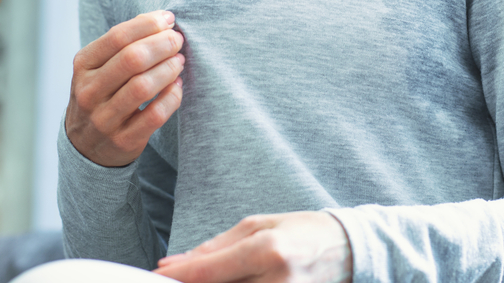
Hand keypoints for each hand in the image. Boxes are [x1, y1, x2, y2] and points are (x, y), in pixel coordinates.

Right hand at [65, 10, 184, 166]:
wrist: (85, 145)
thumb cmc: (101, 93)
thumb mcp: (99, 66)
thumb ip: (123, 43)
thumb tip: (160, 19)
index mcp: (83, 66)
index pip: (118, 36)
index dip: (149, 24)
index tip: (169, 19)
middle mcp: (89, 92)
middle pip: (132, 59)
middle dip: (163, 44)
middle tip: (178, 40)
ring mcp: (104, 119)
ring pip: (143, 87)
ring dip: (169, 69)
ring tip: (179, 61)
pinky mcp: (123, 140)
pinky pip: (155, 115)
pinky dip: (172, 97)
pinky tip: (177, 86)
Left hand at [153, 211, 352, 282]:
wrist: (348, 248)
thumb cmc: (301, 231)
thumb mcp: (257, 225)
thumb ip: (213, 248)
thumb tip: (173, 264)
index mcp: (268, 250)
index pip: (208, 272)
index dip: (177, 278)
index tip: (155, 277)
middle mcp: (276, 281)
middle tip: (174, 280)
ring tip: (214, 276)